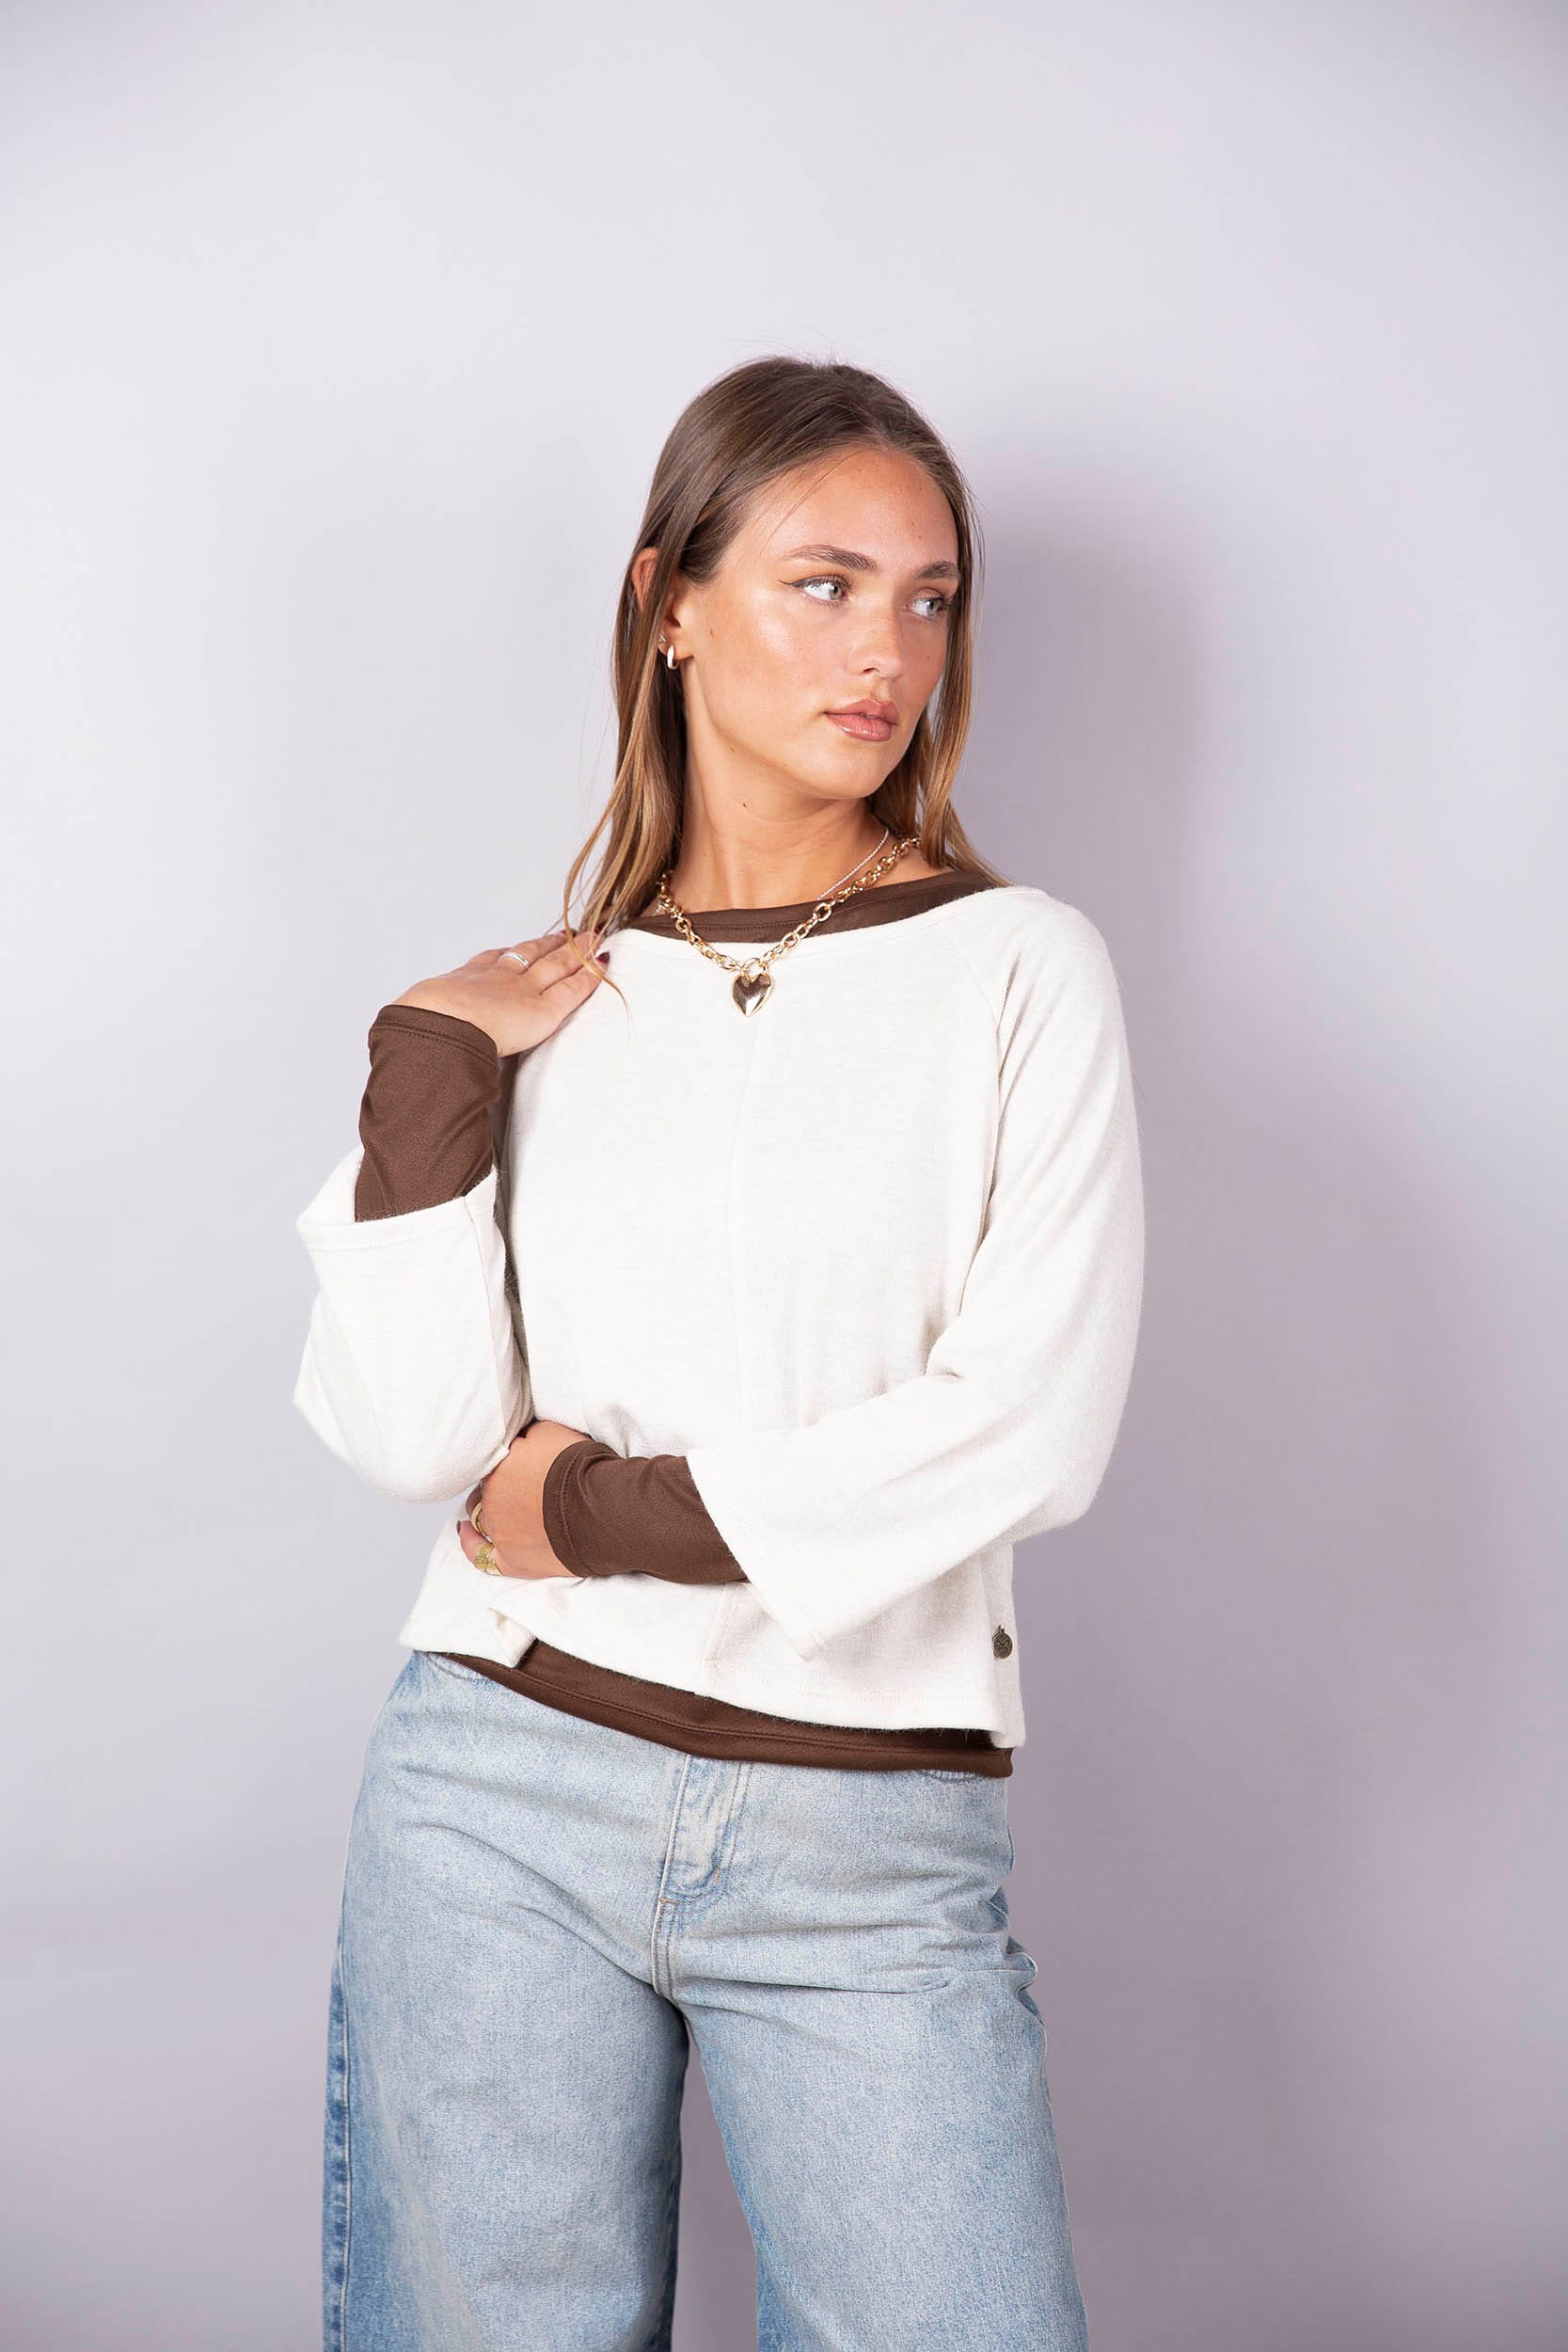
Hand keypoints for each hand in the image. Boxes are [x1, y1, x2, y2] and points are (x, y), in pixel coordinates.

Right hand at [392, 929, 610, 1057]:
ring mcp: (522, 990)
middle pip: (529, 954)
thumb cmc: (421, 1030)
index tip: (519, 946)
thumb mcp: (418, 1022)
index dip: (510, 953)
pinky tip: (602, 964)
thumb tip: (404, 1049)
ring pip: (556, 964)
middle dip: (548, 943)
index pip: (492, 961)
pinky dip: (590, 975)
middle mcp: (496, 978)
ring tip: (590, 939)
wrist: (437, 1026)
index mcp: (464, 982)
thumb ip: (421, 1029)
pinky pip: (574, 987)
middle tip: (564, 933)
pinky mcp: (545, 1009)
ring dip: (575, 950)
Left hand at [456, 1418, 594, 1579]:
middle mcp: (492, 1500)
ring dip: (488, 1510)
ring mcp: (500, 1533)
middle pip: (486, 1489)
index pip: (495, 1460)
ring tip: (500, 1506)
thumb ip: (526, 1435)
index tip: (523, 1460)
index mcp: (499, 1468)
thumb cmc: (579, 1469)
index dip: (509, 1460)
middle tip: (518, 1482)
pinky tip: (465, 1532)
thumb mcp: (550, 1431)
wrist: (600, 1509)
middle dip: (498, 1485)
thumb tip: (520, 1438)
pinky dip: (470, 1543)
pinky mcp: (512, 1560)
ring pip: (481, 1517)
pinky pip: (480, 1555)